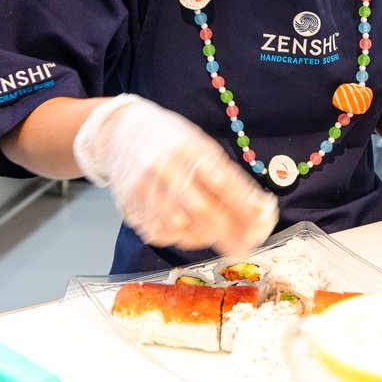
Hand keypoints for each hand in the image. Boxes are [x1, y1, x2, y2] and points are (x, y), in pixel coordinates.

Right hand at [73, 95, 278, 255]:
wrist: (120, 131)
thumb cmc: (170, 138)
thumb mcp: (202, 145)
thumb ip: (228, 176)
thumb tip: (258, 208)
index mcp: (187, 148)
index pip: (221, 183)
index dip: (243, 209)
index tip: (260, 227)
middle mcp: (163, 169)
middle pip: (200, 209)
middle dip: (227, 234)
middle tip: (245, 249)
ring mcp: (143, 189)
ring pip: (179, 226)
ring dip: (204, 238)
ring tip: (219, 238)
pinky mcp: (129, 206)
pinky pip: (158, 233)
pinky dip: (179, 238)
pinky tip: (191, 234)